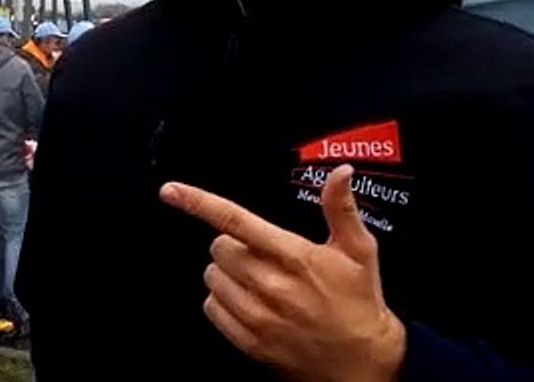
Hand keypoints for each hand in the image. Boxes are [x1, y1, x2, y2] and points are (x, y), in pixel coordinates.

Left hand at [160, 165, 405, 381]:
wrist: (362, 360)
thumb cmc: (358, 301)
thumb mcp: (358, 250)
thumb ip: (340, 207)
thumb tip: (340, 173)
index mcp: (293, 256)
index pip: (236, 221)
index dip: (198, 202)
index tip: (171, 191)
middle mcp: (271, 286)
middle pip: (218, 247)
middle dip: (234, 246)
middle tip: (262, 257)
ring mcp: (258, 316)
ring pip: (212, 277)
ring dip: (228, 274)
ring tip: (260, 282)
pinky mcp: (250, 341)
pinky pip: (212, 309)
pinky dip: (223, 302)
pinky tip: (249, 302)